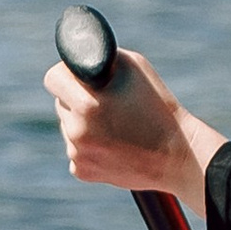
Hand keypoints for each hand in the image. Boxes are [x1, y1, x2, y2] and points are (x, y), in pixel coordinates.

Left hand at [44, 47, 226, 218]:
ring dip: (83, 122)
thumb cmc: (158, 106)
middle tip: (108, 103)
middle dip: (78, 99)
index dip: (66, 73)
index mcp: (86, 104)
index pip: (53, 78)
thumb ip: (100, 58)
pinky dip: (90, 146)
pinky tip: (114, 145)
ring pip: (68, 126)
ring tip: (116, 126)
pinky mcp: (82, 171)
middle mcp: (76, 131)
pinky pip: (76, 149)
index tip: (79, 77)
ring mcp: (77, 154)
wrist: (177, 155)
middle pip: (60, 102)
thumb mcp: (134, 67)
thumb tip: (77, 59)